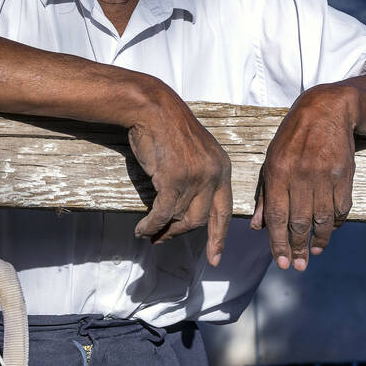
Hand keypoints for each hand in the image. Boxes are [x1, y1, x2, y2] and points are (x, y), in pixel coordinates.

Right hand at [127, 85, 231, 266]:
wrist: (153, 109)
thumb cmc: (168, 128)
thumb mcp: (195, 152)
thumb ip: (199, 177)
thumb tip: (185, 206)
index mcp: (222, 169)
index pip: (224, 211)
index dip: (218, 237)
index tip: (215, 257)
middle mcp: (213, 176)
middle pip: (200, 220)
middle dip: (179, 233)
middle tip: (163, 240)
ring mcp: (195, 178)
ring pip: (179, 218)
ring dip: (162, 231)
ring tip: (149, 234)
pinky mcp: (174, 180)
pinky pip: (162, 213)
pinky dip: (151, 225)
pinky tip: (142, 230)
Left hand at [252, 84, 356, 270]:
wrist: (326, 111)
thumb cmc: (292, 139)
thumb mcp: (270, 161)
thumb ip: (265, 195)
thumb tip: (258, 227)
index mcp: (277, 173)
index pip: (277, 217)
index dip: (278, 243)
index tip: (282, 262)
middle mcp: (301, 176)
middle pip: (299, 222)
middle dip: (298, 248)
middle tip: (299, 265)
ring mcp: (325, 176)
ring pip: (322, 219)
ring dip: (319, 240)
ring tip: (315, 252)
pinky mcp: (345, 175)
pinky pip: (341, 208)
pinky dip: (335, 223)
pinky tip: (329, 229)